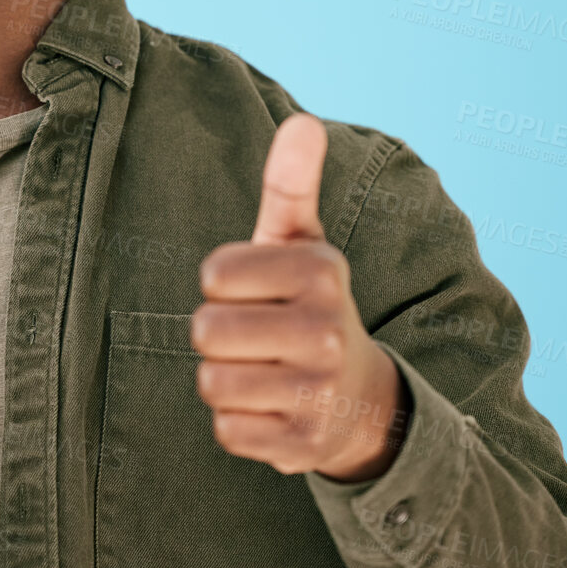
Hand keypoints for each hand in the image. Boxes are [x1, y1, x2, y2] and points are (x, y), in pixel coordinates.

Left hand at [190, 113, 409, 480]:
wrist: (360, 399)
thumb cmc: (308, 304)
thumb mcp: (301, 242)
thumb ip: (291, 183)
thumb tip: (304, 121)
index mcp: (321, 270)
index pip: (214, 274)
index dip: (222, 284)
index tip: (254, 291)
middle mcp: (327, 330)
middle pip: (206, 331)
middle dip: (217, 333)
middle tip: (256, 335)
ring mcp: (318, 392)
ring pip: (211, 382)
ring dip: (224, 379)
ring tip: (263, 370)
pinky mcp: (303, 446)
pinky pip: (226, 430)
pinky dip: (237, 422)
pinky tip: (270, 408)